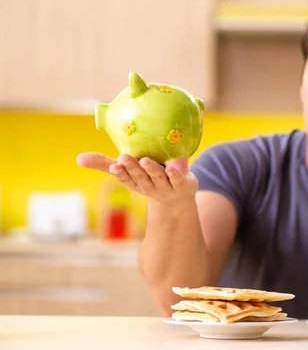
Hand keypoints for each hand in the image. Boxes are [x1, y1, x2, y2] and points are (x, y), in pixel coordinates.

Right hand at [76, 153, 197, 203]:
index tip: (114, 165)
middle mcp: (149, 186)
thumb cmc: (148, 178)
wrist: (178, 197)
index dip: (120, 172)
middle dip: (132, 168)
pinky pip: (178, 179)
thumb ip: (105, 164)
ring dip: (152, 169)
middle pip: (140, 177)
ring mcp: (166, 187)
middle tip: (124, 158)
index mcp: (135, 182)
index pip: (126, 178)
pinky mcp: (182, 185)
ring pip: (158, 177)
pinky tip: (173, 167)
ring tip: (145, 160)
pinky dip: (175, 174)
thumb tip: (78, 159)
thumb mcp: (128, 172)